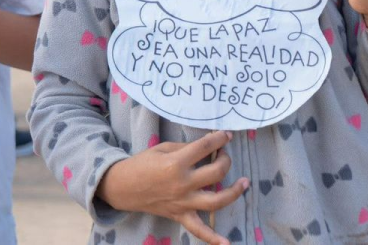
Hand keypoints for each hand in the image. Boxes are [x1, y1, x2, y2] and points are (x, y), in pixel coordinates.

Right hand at [96, 131, 247, 244]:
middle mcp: (182, 184)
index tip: (226, 135)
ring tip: (244, 182)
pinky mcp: (180, 215)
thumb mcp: (162, 149)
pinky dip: (213, 238)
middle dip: (226, 159)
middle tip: (224, 154)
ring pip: (215, 201)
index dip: (219, 138)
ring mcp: (182, 202)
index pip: (205, 147)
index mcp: (176, 163)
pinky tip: (226, 243)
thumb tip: (207, 147)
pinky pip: (198, 230)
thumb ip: (185, 149)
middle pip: (216, 172)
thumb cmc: (142, 164)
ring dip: (234, 192)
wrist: (122, 187)